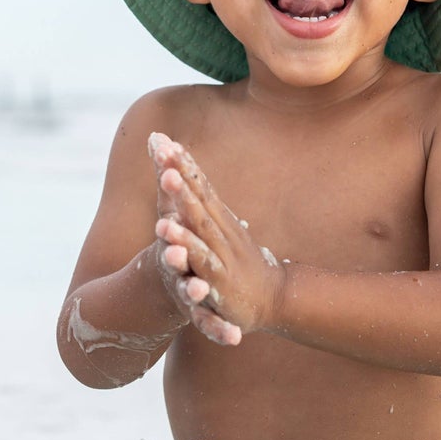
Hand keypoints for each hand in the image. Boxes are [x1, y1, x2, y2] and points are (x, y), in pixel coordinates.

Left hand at [147, 132, 284, 347]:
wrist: (276, 299)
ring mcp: (224, 255)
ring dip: (183, 206)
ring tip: (166, 186)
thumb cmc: (242, 264)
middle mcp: (223, 232)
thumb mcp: (222, 234)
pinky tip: (171, 247)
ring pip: (200, 228)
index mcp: (221, 220)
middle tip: (164, 151)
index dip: (184, 164)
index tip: (165, 140)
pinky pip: (202, 265)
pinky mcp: (221, 282)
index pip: (201, 186)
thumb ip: (203, 210)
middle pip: (199, 198)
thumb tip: (191, 186)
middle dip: (182, 175)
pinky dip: (189, 253)